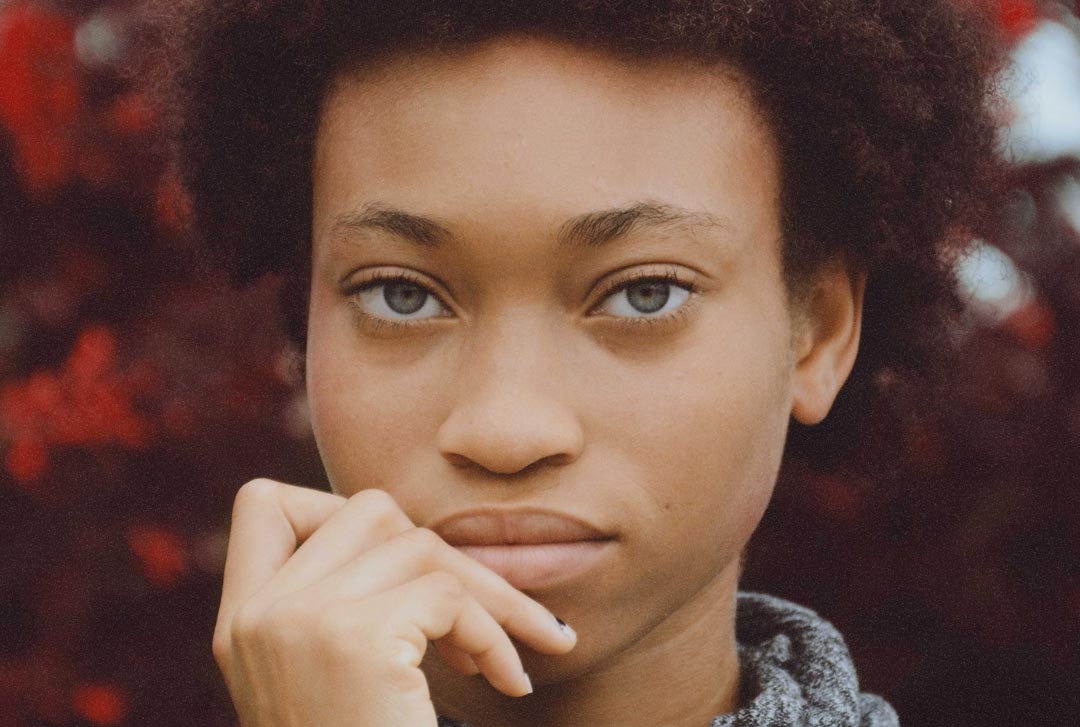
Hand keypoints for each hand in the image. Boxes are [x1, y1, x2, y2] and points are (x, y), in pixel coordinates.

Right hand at [211, 478, 576, 726]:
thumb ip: (340, 609)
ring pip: (420, 545)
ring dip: (487, 596)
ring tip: (508, 657)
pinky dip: (497, 633)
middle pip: (368, 512)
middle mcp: (259, 616)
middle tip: (485, 614)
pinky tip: (510, 680)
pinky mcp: (355, 641)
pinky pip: (449, 593)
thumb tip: (411, 536)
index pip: (265, 502)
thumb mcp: (327, 681)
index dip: (336, 509)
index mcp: (243, 624)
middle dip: (443, 557)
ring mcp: (299, 622)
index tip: (397, 568)